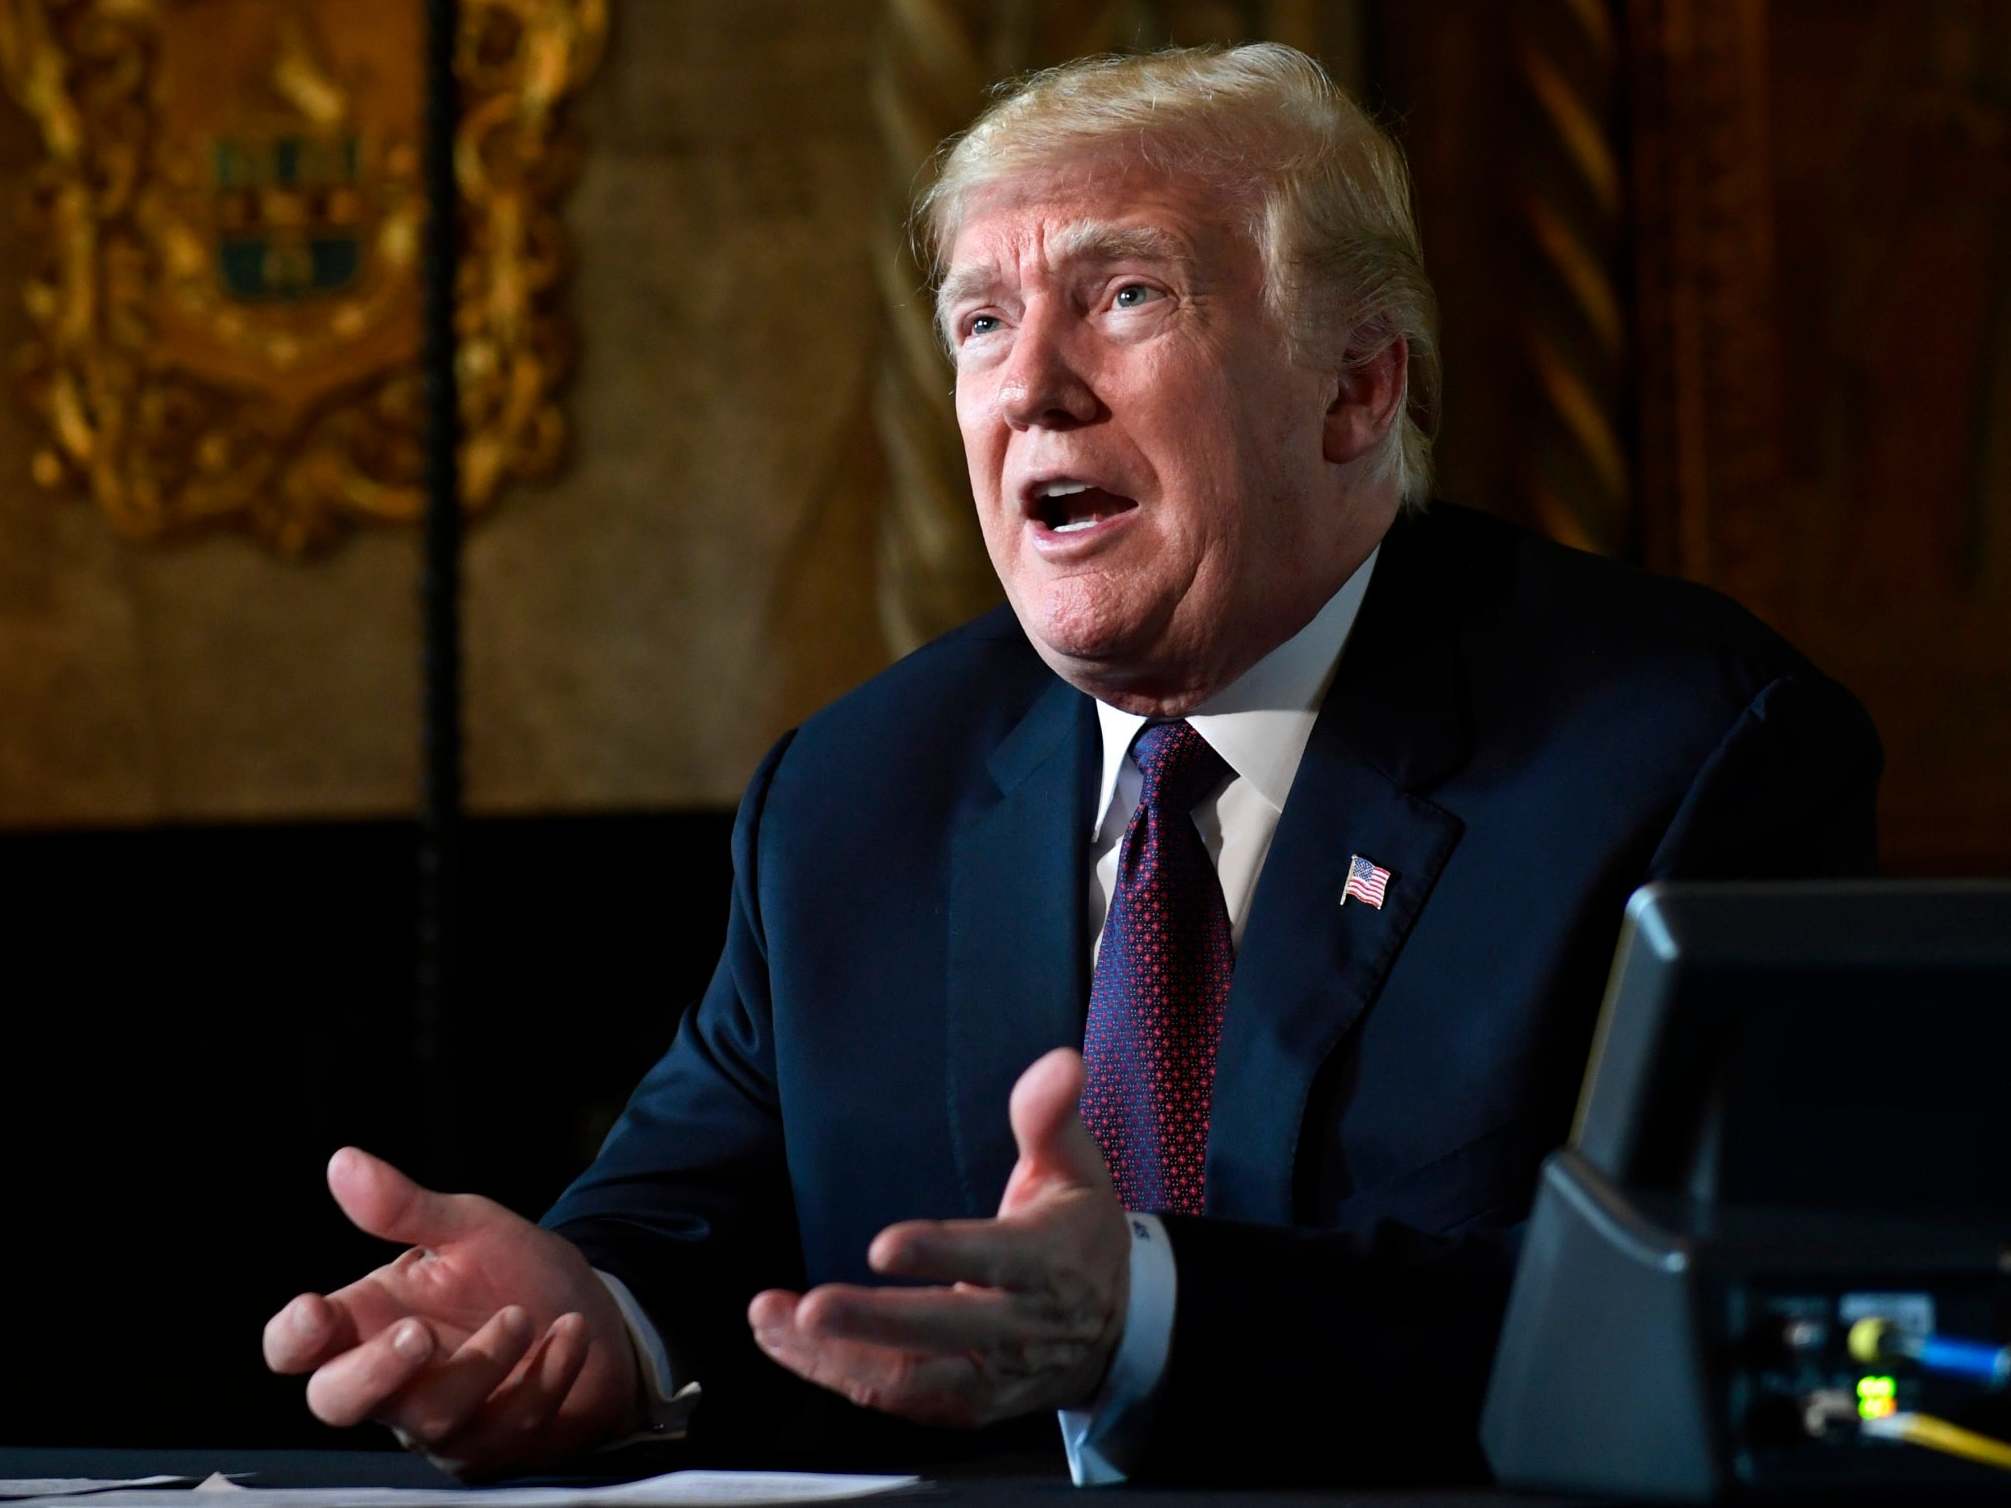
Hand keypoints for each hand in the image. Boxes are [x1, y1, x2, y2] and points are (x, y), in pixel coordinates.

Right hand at [263, 1148, 641, 1476]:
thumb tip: (344, 1161)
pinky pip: (509, 1426)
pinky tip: (571, 1331)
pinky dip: (546, 1373)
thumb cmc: (512, 1272)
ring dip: (486, 1361)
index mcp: (367, 1321)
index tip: (315, 1309)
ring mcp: (441, 1424)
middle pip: (338, 1403)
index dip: (293, 1338)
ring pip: (435, 1418)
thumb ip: (407, 1208)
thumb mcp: (469, 1228)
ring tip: (524, 1313)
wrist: (593, 1309)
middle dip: (373, 1373)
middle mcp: (392, 1380)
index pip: (296, 1347)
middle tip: (418, 1332)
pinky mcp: (494, 1448)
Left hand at [747, 1048, 1128, 1426]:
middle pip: (942, 1333)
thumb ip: (1050, 1116)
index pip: (995, 1261)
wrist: (1113, 1332)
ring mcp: (989, 1376)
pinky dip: (836, 1375)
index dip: (941, 1255)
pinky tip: (786, 1343)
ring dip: (835, 1357)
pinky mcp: (962, 1404)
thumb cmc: (1078, 1235)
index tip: (884, 1247)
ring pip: (910, 1380)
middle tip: (811, 1307)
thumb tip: (1059, 1061)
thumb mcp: (1076, 1168)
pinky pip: (896, 1399)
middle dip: (871, 1324)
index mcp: (1048, 1264)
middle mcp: (1018, 1328)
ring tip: (774, 1320)